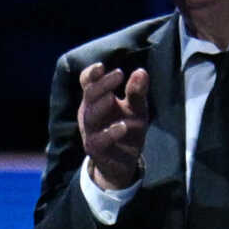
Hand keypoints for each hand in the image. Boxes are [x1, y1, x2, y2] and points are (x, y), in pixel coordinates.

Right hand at [75, 62, 149, 190]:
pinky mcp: (96, 149)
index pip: (87, 82)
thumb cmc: (127, 129)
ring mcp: (91, 131)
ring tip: (113, 98)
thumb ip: (137, 92)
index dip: (91, 73)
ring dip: (101, 106)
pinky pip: (98, 140)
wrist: (123, 163)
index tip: (101, 66)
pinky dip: (110, 133)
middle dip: (102, 84)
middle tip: (118, 74)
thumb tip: (141, 71)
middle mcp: (89, 113)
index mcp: (96, 100)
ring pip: (90, 117)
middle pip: (89, 95)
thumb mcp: (136, 109)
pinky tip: (123, 126)